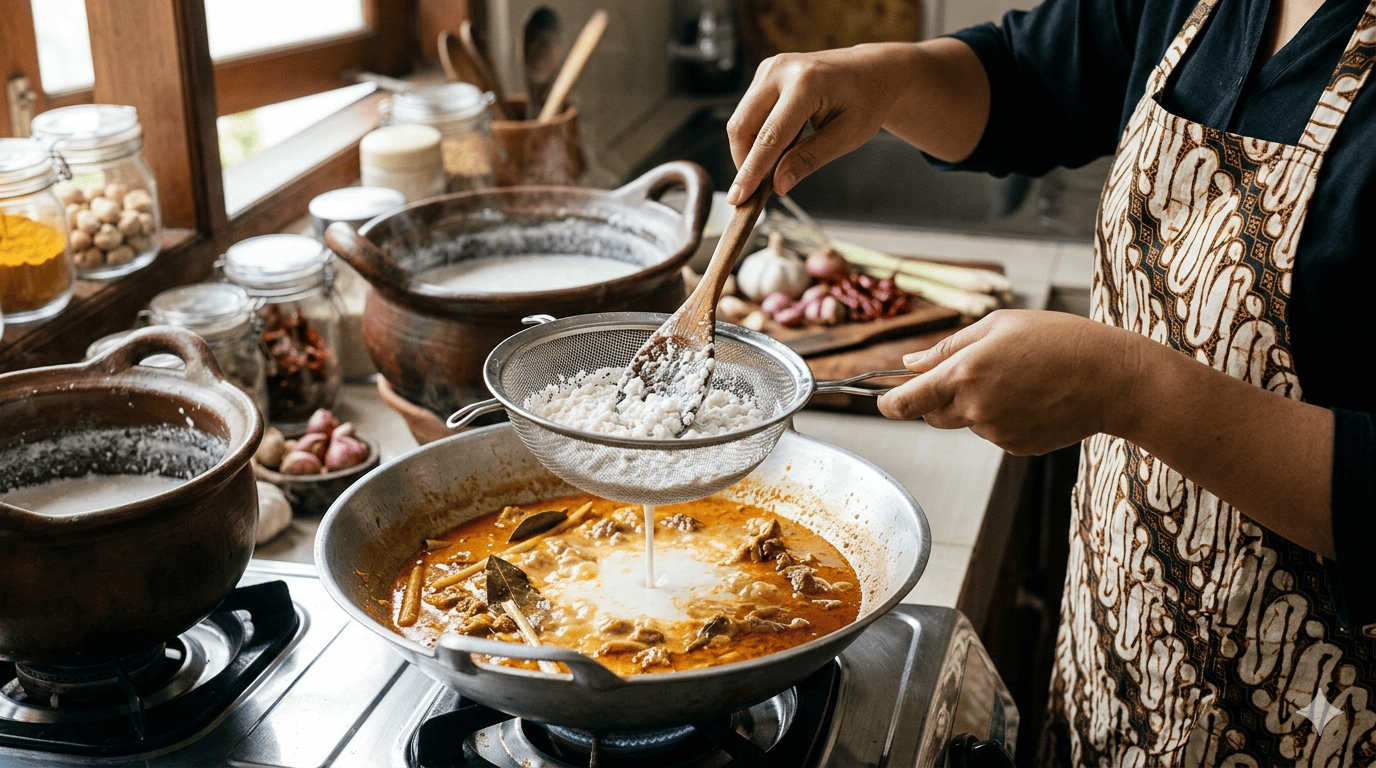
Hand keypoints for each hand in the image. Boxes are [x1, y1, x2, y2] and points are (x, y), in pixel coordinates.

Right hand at [724, 39, 990, 205]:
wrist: (873, 70)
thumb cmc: (866, 102)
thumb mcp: (846, 137)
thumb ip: (809, 159)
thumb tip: (778, 184)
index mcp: (807, 83)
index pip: (770, 136)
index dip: (752, 170)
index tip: (739, 198)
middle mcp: (781, 70)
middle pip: (742, 126)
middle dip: (744, 162)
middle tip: (757, 191)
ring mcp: (770, 68)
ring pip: (741, 120)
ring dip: (749, 150)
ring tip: (777, 165)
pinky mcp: (765, 73)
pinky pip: (748, 112)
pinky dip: (755, 136)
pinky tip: (779, 145)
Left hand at [877, 310, 1143, 454]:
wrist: (1111, 378)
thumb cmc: (1057, 340)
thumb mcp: (999, 325)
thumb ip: (948, 347)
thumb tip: (909, 362)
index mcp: (964, 374)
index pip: (906, 402)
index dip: (887, 404)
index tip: (882, 402)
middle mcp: (974, 408)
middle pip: (932, 415)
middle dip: (937, 399)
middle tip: (974, 373)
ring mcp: (995, 432)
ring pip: (966, 422)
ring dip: (976, 405)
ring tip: (1018, 380)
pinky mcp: (1016, 447)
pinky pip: (993, 433)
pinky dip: (1002, 418)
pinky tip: (1032, 399)